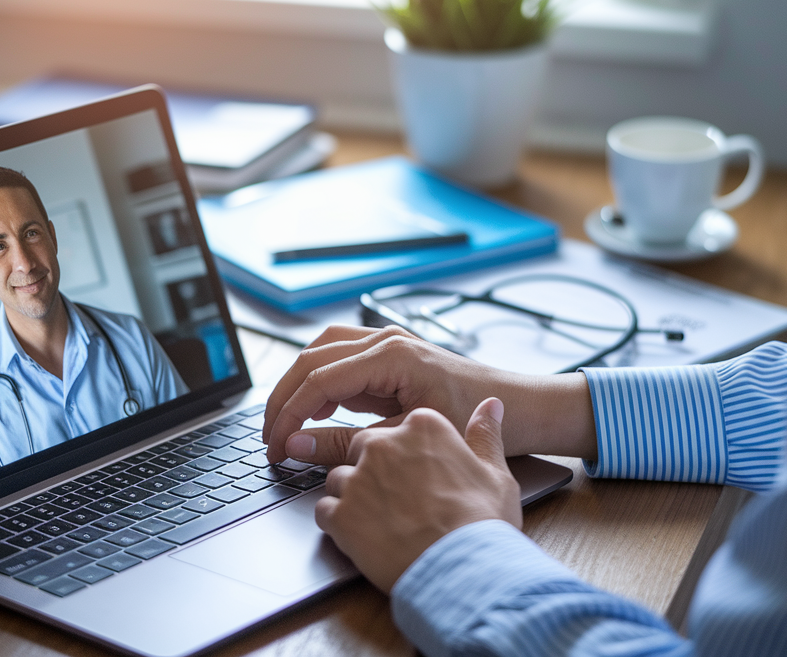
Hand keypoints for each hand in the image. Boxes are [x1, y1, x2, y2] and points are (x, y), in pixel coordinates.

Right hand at [262, 325, 597, 464]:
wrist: (517, 406)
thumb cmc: (472, 418)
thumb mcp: (404, 438)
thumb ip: (346, 442)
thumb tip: (298, 445)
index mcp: (389, 355)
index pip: (317, 381)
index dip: (288, 415)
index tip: (275, 446)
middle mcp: (384, 339)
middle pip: (310, 359)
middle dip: (283, 399)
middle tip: (269, 438)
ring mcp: (387, 341)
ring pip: (321, 351)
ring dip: (298, 384)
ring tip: (284, 422)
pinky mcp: (390, 353)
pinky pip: (340, 356)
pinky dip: (319, 380)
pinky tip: (315, 409)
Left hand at [315, 398, 521, 593]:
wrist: (463, 570)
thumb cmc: (481, 524)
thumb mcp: (495, 474)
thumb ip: (484, 435)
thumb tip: (490, 406)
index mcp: (422, 427)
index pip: (398, 431)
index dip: (406, 456)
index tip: (416, 475)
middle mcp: (384, 445)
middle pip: (362, 449)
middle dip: (374, 472)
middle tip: (398, 500)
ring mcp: (358, 480)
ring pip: (340, 479)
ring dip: (354, 498)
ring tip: (381, 523)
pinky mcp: (340, 515)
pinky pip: (325, 511)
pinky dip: (338, 524)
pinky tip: (363, 537)